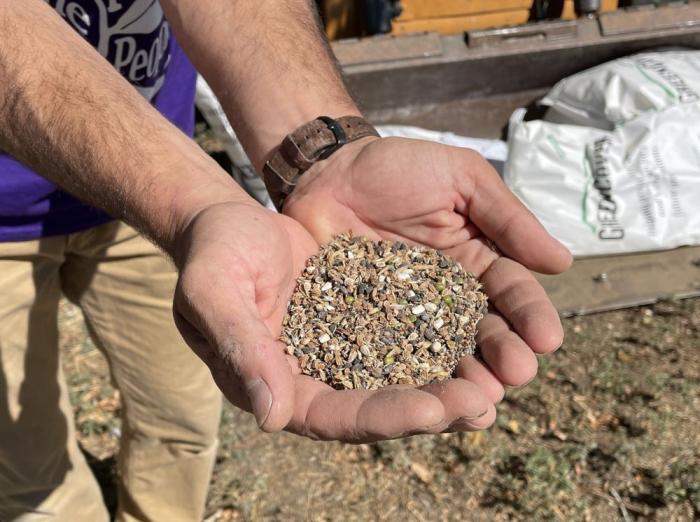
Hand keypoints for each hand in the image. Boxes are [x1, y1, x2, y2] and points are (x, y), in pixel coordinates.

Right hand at [171, 201, 495, 440]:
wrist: (231, 221)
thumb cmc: (214, 255)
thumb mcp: (214, 292)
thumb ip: (240, 347)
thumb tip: (273, 417)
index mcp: (282, 387)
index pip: (340, 416)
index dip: (387, 417)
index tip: (434, 409)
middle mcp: (321, 377)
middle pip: (385, 405)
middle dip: (436, 407)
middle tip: (485, 402)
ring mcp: (347, 347)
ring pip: (407, 373)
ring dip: (454, 378)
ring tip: (503, 376)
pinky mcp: (367, 315)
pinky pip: (412, 331)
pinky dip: (446, 335)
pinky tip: (485, 331)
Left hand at [284, 136, 572, 417]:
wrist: (329, 171)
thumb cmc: (399, 168)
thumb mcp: (461, 179)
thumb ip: (507, 218)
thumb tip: (563, 262)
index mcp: (478, 261)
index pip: (512, 291)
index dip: (530, 315)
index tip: (547, 339)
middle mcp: (449, 297)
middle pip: (484, 331)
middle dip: (504, 354)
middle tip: (516, 375)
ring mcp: (408, 316)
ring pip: (444, 352)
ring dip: (467, 377)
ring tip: (481, 400)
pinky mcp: (369, 327)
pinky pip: (391, 355)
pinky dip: (411, 378)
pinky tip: (426, 400)